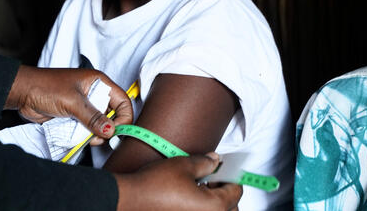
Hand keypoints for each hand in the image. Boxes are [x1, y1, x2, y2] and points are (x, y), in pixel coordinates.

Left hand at [5, 66, 132, 141]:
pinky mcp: (75, 116)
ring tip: (88, 138)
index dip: (124, 116)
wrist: (22, 93)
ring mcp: (84, 105)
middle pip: (113, 114)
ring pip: (100, 124)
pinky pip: (88, 128)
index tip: (117, 131)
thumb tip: (110, 130)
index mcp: (98, 82)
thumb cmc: (45, 87)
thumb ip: (92, 117)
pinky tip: (80, 138)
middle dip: (109, 128)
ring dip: (97, 134)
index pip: (122, 100)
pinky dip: (87, 136)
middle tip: (100, 137)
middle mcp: (94, 93)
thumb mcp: (72, 102)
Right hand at [114, 153, 242, 210]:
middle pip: (230, 207)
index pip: (235, 191)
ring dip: (214, 200)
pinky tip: (190, 195)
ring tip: (201, 184)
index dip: (232, 175)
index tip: (227, 168)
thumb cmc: (153, 186)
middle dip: (226, 191)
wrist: (130, 199)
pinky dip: (201, 207)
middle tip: (215, 176)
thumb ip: (205, 163)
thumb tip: (214, 161)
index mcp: (214, 207)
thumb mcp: (184, 165)